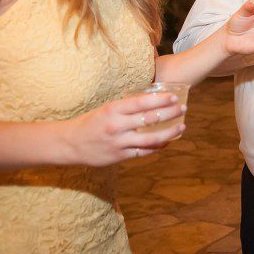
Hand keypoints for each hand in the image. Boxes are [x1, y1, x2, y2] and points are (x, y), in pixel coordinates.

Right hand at [58, 92, 185, 166]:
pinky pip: (144, 152)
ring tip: (181, 126)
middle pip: (150, 119)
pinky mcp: (120, 156)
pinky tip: (167, 141)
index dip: (160, 100)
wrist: (70, 144)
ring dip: (170, 132)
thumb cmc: (91, 122)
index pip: (142, 103)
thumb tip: (152, 100)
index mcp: (113, 110)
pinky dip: (158, 147)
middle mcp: (117, 126)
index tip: (174, 97)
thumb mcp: (106, 108)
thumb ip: (127, 107)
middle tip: (183, 109)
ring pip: (151, 139)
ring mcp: (119, 142)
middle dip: (170, 113)